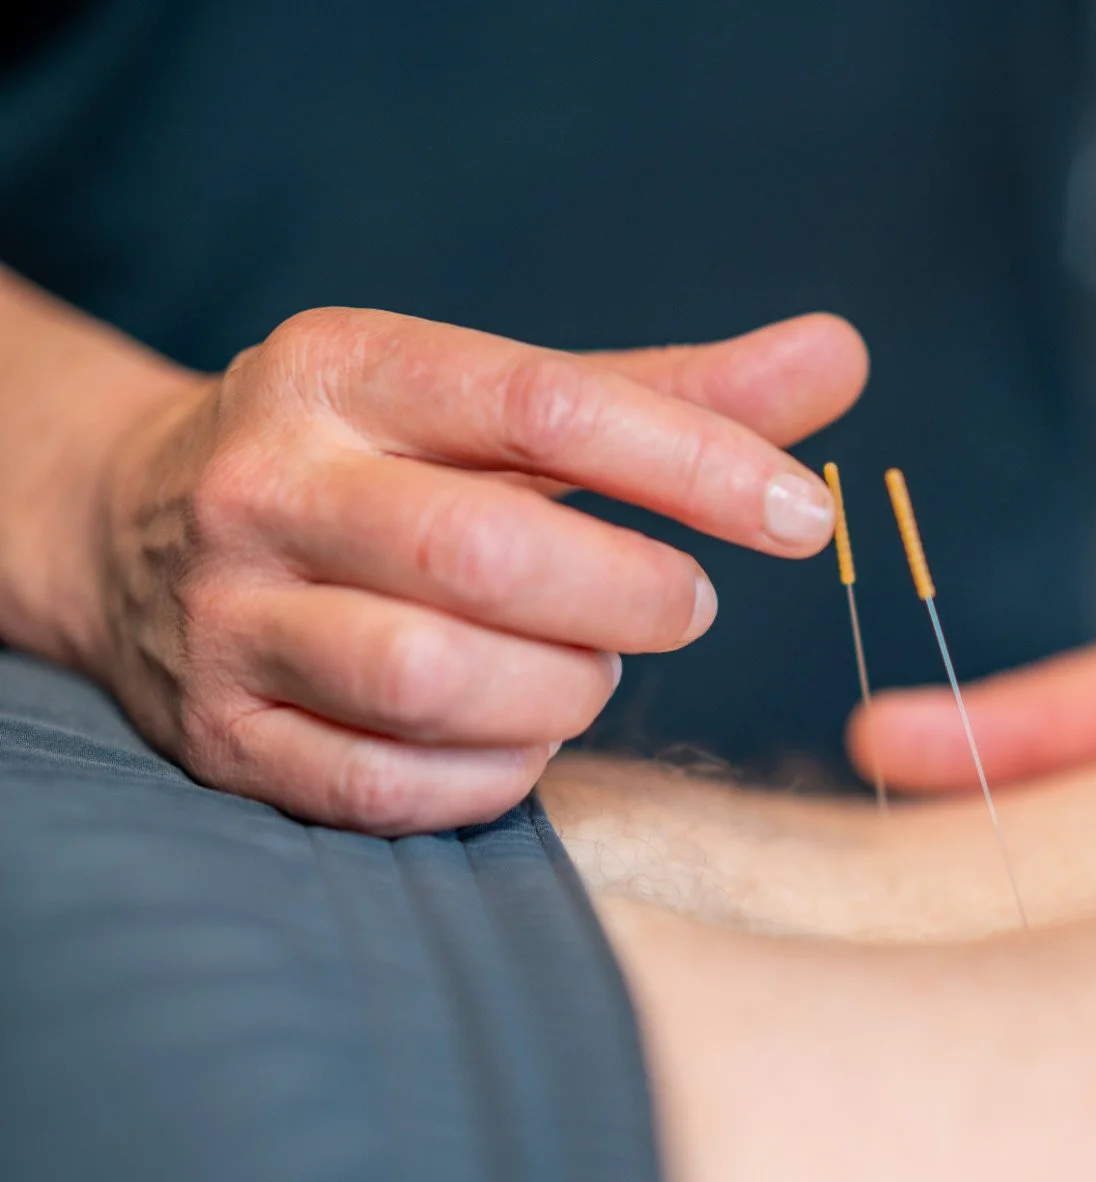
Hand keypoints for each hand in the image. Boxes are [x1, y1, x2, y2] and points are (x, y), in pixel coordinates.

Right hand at [77, 308, 866, 832]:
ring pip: (436, 681)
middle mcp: (267, 484)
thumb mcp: (495, 403)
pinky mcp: (220, 736)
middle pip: (486, 555)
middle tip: (686, 607)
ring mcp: (228, 618)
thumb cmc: (376, 463)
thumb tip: (840, 358)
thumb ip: (668, 392)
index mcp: (342, 369)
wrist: (132, 530)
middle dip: (630, 596)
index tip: (804, 516)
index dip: (694, 464)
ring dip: (561, 692)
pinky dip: (494, 777)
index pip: (543, 404)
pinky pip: (387, 787)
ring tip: (590, 668)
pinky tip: (524, 739)